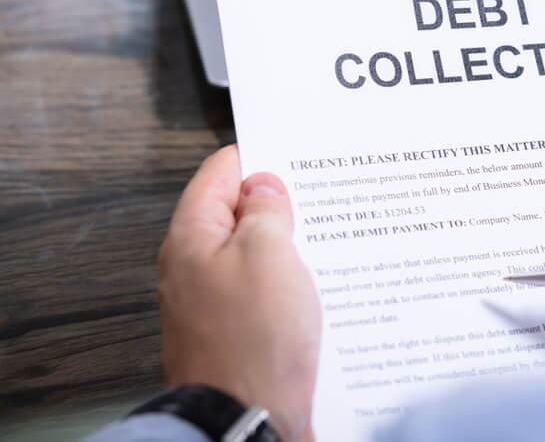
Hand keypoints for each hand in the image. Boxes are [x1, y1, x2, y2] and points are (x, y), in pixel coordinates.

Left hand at [158, 146, 320, 441]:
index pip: (219, 173)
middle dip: (279, 204)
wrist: (247, 420)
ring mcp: (214, 303)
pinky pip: (263, 293)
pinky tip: (317, 287)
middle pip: (236, 214)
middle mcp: (195, 268)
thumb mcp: (268, 254)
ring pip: (254, 255)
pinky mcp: (236, 333)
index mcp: (192, 238)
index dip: (258, 158)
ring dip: (289, 246)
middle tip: (321, 198)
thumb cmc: (253, 343)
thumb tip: (264, 187)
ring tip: (327, 241)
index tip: (295, 154)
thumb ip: (266, 210)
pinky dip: (288, 284)